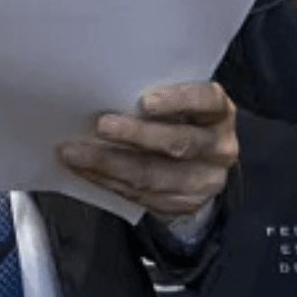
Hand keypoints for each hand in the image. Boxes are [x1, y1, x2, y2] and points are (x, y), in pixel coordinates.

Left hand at [58, 83, 238, 217]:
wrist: (200, 165)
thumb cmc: (179, 120)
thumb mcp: (180, 103)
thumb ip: (156, 98)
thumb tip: (105, 91)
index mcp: (219, 113)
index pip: (206, 101)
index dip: (178, 100)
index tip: (145, 101)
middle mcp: (219, 148)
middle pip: (179, 143)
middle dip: (135, 135)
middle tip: (101, 126)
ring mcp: (205, 181)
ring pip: (154, 176)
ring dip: (109, 164)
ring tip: (77, 153)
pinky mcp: (185, 205)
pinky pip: (142, 196)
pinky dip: (108, 181)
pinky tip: (86, 170)